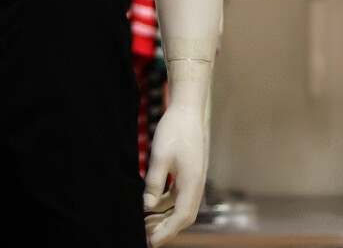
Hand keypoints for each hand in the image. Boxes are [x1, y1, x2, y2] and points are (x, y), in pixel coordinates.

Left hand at [142, 100, 206, 246]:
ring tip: (145, 223)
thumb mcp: (160, 155)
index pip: (181, 217)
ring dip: (165, 217)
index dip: (167, 232)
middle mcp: (196, 184)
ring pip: (180, 206)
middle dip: (166, 229)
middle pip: (183, 216)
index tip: (152, 242)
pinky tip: (152, 204)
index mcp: (192, 182)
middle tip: (147, 237)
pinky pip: (178, 194)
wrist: (187, 109)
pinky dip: (166, 203)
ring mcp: (194, 178)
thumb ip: (155, 181)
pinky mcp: (189, 172)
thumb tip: (147, 206)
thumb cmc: (174, 129)